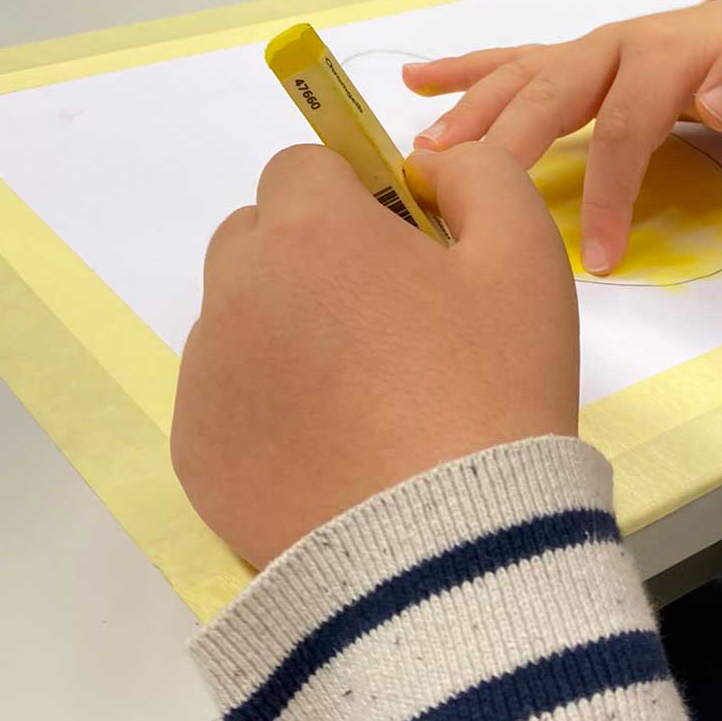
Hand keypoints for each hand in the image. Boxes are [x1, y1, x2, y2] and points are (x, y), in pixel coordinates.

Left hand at [172, 142, 578, 567]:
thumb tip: (424, 166)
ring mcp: (207, 375)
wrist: (448, 554)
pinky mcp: (195, 452)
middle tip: (382, 324)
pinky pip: (222, 399)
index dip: (352, 196)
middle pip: (254, 237)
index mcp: (311, 231)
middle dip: (307, 256)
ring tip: (359, 401)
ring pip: (235, 318)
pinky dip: (263, 408)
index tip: (398, 250)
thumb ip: (479, 176)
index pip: (300, 168)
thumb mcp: (526, 257)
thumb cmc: (492, 391)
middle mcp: (237, 290)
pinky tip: (329, 451)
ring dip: (282, 331)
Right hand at [406, 2, 721, 273]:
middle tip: (462, 192)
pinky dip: (465, 70)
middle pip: (550, 95)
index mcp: (663, 56)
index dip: (606, 191)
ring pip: (519, 78)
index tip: (598, 255)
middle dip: (506, 144)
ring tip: (428, 151)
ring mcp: (589, 51)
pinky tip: (417, 79)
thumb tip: (716, 102)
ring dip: (472, 112)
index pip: (623, 127)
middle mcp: (614, 47)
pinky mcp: (576, 59)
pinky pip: (514, 62)